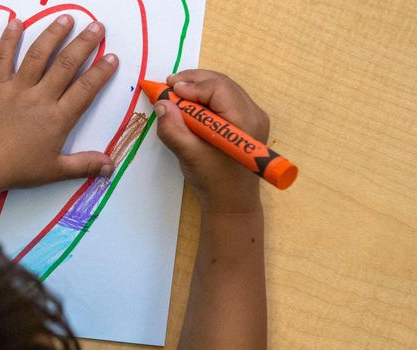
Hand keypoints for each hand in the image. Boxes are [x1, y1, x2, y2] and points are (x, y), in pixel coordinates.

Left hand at [0, 15, 118, 192]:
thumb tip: (111, 166)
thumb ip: (85, 165)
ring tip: (66, 18)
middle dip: (84, 43)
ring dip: (53, 34)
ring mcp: (17, 89)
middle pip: (66, 65)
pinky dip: (9, 39)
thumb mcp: (55, 170)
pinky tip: (16, 22)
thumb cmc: (18, 168)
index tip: (112, 57)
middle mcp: (40, 98)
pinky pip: (3, 58)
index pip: (85, 89)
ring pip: (38, 56)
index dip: (100, 72)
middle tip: (97, 27)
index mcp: (58, 118)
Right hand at [154, 70, 269, 213]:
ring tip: (176, 90)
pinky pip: (226, 98)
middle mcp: (254, 114)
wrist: (232, 201)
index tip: (170, 89)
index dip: (193, 86)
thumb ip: (173, 129)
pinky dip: (206, 96)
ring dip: (199, 86)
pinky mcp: (247, 121)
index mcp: (244, 122)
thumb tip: (162, 103)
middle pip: (222, 83)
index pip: (219, 89)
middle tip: (169, 84)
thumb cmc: (213, 181)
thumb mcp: (189, 155)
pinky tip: (190, 102)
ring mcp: (253, 116)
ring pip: (224, 88)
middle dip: (194, 80)